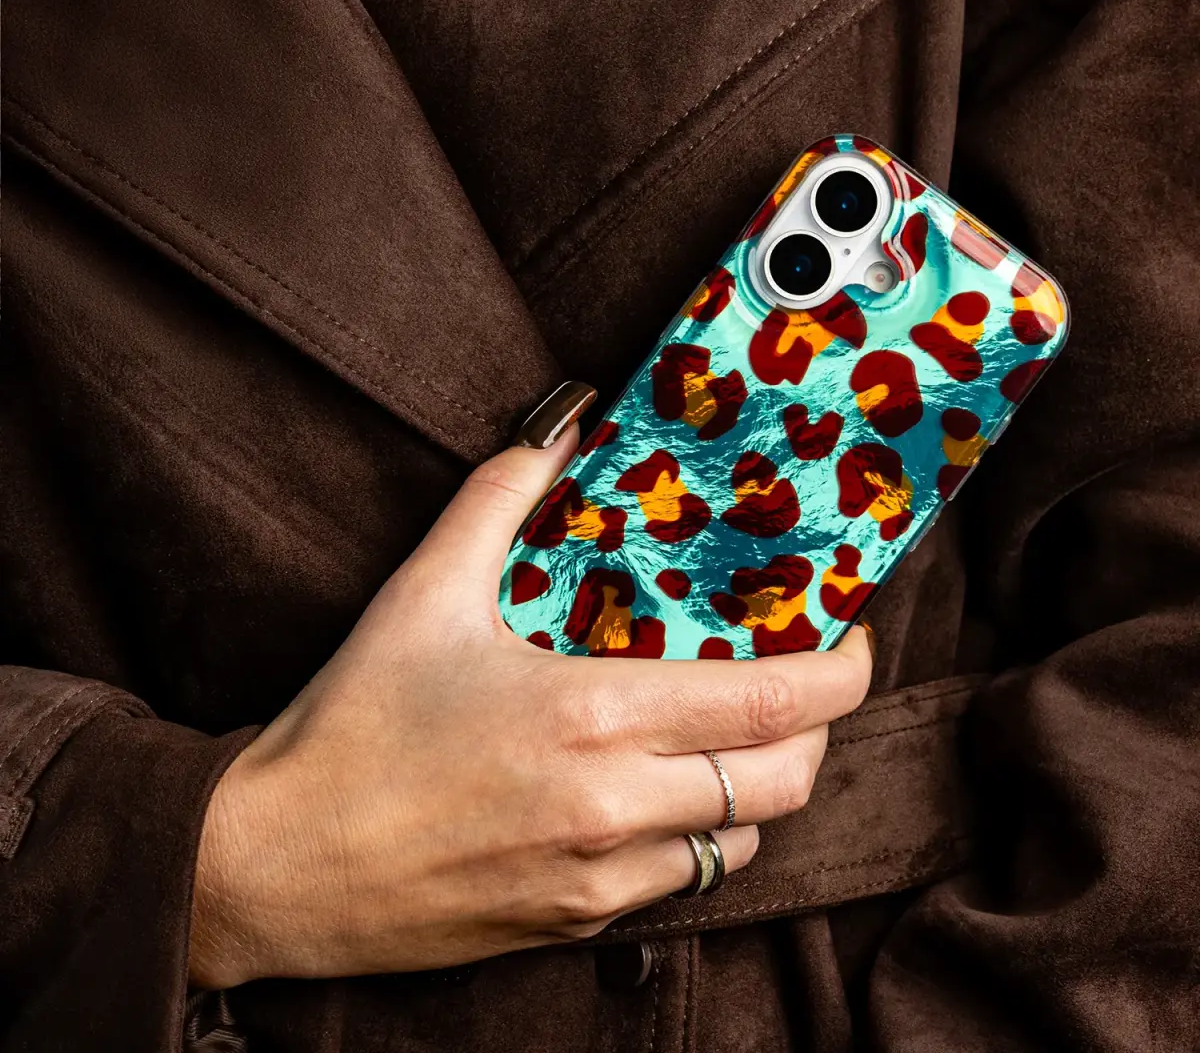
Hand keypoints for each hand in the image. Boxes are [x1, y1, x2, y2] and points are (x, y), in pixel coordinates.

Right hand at [189, 386, 873, 986]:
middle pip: (788, 778)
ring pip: (747, 837)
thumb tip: (557, 429)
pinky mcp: (579, 920)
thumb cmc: (351, 730)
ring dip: (758, 781)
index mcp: (592, 719)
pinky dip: (701, 833)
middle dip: (817, 728)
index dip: (841, 671)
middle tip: (794, 679)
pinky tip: (657, 791)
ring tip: (726, 731)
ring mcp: (603, 877)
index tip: (848, 637)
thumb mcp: (421, 594)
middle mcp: (616, 807)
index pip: (775, 704)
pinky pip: (686, 882)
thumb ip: (498, 498)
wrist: (276, 868)